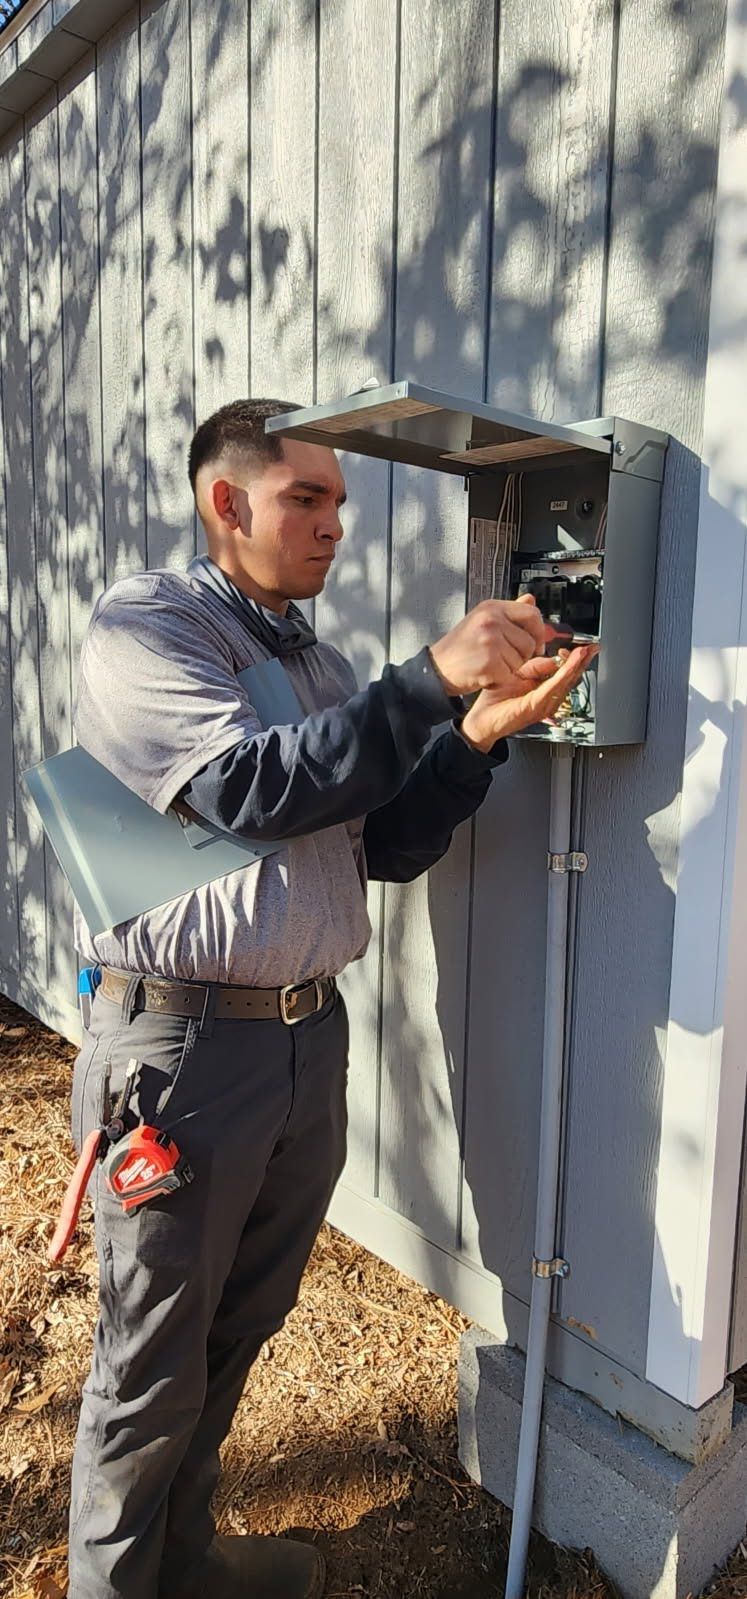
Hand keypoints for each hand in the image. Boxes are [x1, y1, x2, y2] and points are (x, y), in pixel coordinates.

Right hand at [429, 594, 545, 694]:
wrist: (437, 669)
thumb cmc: (460, 647)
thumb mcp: (483, 620)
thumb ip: (509, 613)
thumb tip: (531, 600)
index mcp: (492, 608)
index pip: (532, 614)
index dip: (539, 632)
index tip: (537, 644)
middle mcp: (491, 621)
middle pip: (530, 641)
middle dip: (522, 655)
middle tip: (501, 658)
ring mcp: (490, 642)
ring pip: (521, 660)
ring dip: (509, 668)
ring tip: (489, 664)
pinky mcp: (488, 663)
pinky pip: (509, 674)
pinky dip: (500, 680)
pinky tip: (485, 674)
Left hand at [460, 646, 598, 749]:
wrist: (481, 719)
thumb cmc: (496, 700)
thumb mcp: (517, 673)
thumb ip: (534, 665)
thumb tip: (550, 656)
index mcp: (545, 690)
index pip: (566, 672)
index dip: (574, 658)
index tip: (580, 645)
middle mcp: (548, 699)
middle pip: (571, 677)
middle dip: (582, 661)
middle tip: (591, 647)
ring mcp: (544, 704)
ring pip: (566, 682)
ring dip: (576, 666)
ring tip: (584, 652)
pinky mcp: (536, 706)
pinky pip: (553, 688)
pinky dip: (562, 675)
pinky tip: (568, 665)